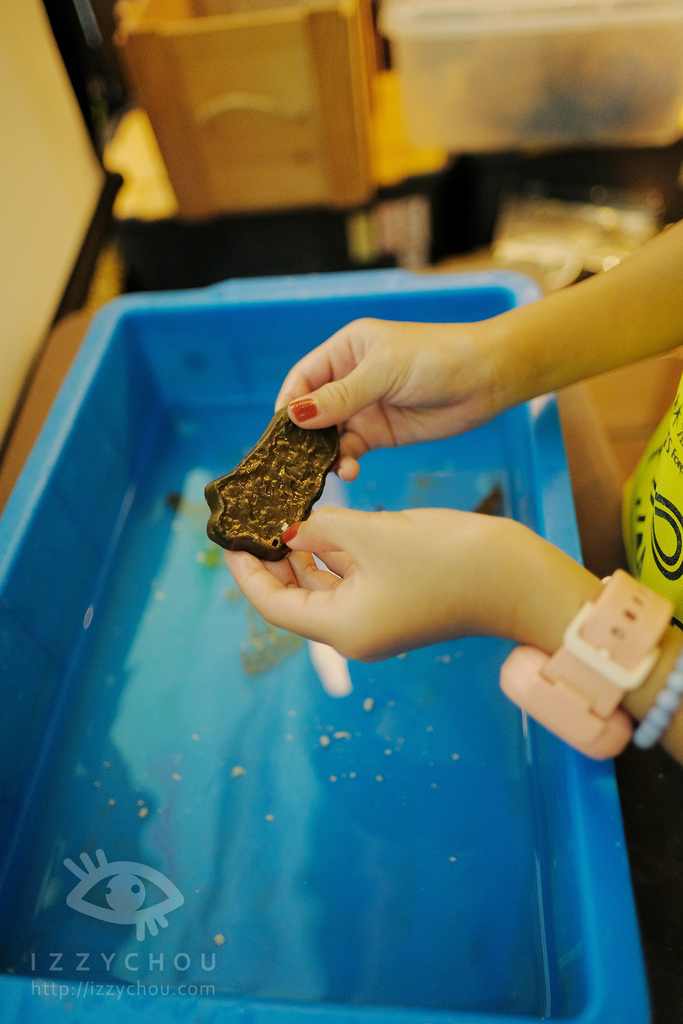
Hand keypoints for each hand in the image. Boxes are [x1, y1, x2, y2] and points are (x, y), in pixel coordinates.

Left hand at [224, 506, 598, 661]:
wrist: (517, 578)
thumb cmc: (447, 560)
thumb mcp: (371, 534)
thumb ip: (321, 528)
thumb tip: (291, 528)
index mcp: (343, 628)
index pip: (274, 605)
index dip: (247, 572)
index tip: (230, 540)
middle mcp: (355, 631)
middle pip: (296, 598)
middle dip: (274, 560)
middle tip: (253, 522)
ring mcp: (378, 619)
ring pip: (324, 586)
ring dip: (304, 553)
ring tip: (283, 514)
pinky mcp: (397, 602)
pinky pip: (351, 579)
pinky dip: (334, 553)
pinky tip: (323, 523)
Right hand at [275, 318, 499, 481]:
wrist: (487, 378)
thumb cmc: (437, 357)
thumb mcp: (384, 371)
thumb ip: (339, 397)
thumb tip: (294, 416)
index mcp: (345, 350)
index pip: (302, 379)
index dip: (288, 405)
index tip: (279, 434)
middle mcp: (350, 379)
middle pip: (311, 412)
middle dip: (302, 437)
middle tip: (293, 464)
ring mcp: (365, 408)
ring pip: (329, 436)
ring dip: (325, 455)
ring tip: (328, 469)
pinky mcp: (380, 434)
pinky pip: (351, 451)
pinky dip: (345, 462)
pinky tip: (349, 470)